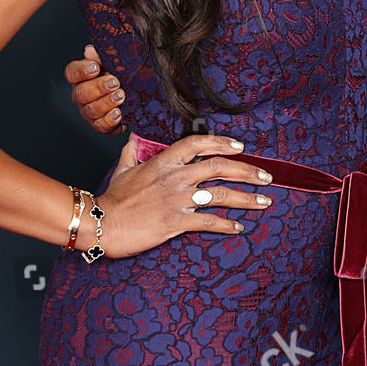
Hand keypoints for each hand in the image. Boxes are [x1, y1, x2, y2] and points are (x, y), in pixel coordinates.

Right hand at [67, 44, 125, 133]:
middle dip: (98, 87)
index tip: (96, 68)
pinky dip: (110, 120)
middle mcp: (82, 95)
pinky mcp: (101, 125)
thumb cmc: (123, 77)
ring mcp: (90, 112)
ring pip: (91, 110)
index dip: (81, 71)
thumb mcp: (116, 64)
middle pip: (81, 93)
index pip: (72, 72)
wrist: (138, 98)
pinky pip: (101, 125)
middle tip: (115, 82)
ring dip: (107, 102)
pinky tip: (119, 113)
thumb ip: (103, 57)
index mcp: (82, 77)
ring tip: (121, 96)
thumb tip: (90, 50)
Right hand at [84, 133, 273, 256]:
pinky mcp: (176, 221)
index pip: (197, 144)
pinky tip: (238, 227)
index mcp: (163, 162)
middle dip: (247, 171)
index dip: (221, 143)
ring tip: (263, 201)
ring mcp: (177, 199)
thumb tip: (133, 138)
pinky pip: (208, 221)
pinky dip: (227, 224)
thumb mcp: (123, 169)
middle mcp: (175, 177)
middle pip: (219, 167)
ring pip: (220, 194)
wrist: (100, 223)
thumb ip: (132, 152)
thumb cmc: (112, 198)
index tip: (240, 147)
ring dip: (246, 198)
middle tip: (266, 177)